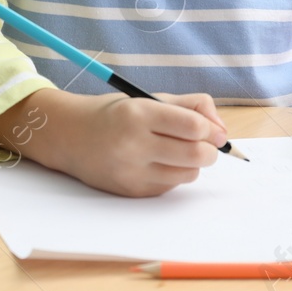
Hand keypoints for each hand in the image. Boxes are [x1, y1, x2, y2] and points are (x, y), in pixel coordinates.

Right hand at [0, 88, 225, 197]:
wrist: (70, 137)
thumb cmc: (113, 114)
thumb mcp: (147, 99)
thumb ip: (189, 106)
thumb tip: (221, 129)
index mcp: (137, 113)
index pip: (193, 126)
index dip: (211, 129)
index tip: (213, 130)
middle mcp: (133, 144)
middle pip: (197, 154)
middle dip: (210, 149)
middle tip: (205, 143)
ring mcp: (132, 171)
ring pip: (189, 174)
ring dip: (193, 163)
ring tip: (178, 151)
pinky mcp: (132, 191)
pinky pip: (171, 186)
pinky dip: (174, 174)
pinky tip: (159, 162)